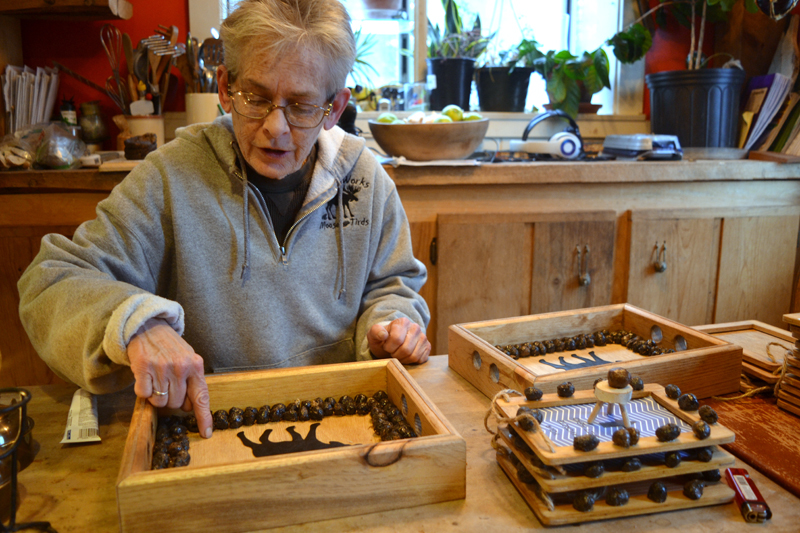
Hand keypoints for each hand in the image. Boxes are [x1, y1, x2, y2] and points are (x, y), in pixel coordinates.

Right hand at [127, 318, 212, 437]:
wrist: (147, 326)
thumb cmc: (169, 347)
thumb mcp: (187, 359)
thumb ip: (192, 381)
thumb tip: (189, 408)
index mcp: (195, 365)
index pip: (202, 397)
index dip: (204, 417)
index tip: (206, 433)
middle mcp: (181, 367)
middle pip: (176, 404)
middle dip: (171, 399)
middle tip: (166, 384)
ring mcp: (162, 367)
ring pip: (160, 403)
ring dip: (156, 396)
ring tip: (156, 379)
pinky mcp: (143, 367)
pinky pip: (144, 395)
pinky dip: (143, 391)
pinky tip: (146, 377)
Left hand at [367, 317, 429, 363]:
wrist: (392, 342)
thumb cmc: (383, 339)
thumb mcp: (374, 335)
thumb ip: (376, 332)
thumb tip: (383, 335)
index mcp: (403, 322)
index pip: (397, 339)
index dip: (389, 347)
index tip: (386, 346)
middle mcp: (415, 327)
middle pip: (406, 349)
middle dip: (396, 355)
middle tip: (392, 352)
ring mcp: (423, 337)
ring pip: (414, 356)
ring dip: (403, 359)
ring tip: (398, 354)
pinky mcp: (427, 346)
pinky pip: (420, 359)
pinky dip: (411, 361)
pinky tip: (406, 356)